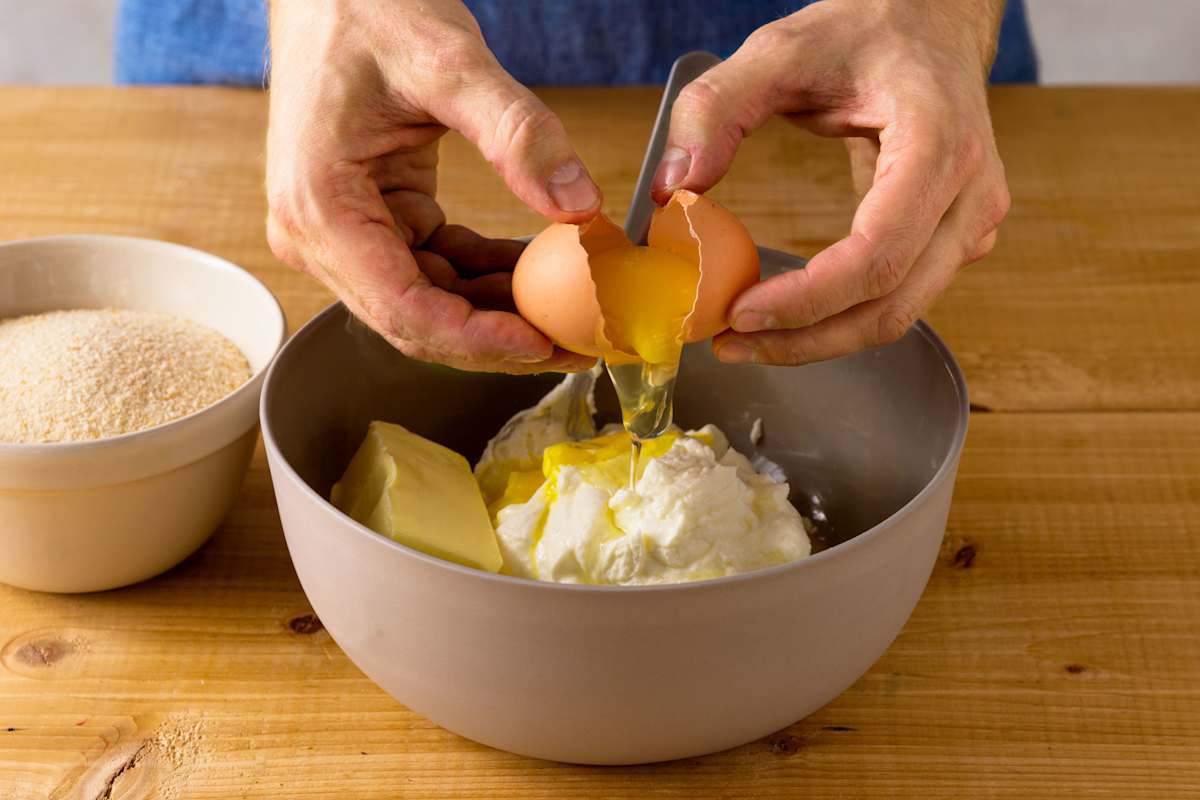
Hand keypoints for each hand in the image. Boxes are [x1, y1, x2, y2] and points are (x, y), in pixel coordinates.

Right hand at [266, 0, 598, 372]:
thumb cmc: (365, 8)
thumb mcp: (449, 61)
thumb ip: (517, 133)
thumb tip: (579, 204)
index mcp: (320, 206)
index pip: (403, 309)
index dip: (478, 339)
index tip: (543, 343)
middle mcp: (319, 234)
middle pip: (417, 320)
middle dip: (499, 340)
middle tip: (577, 345)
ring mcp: (344, 232)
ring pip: (430, 302)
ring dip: (500, 314)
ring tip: (572, 316)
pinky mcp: (371, 222)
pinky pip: (436, 267)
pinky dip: (487, 276)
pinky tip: (541, 272)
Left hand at [651, 0, 1010, 364]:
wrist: (932, 21)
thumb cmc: (867, 31)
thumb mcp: (779, 50)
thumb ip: (716, 108)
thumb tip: (672, 190)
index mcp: (939, 142)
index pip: (878, 252)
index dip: (808, 298)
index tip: (739, 310)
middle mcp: (970, 193)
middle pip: (892, 304)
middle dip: (805, 338)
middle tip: (729, 341)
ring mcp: (972, 221)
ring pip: (899, 315)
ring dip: (820, 340)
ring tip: (747, 338)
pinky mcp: (955, 238)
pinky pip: (900, 297)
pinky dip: (841, 318)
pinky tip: (787, 314)